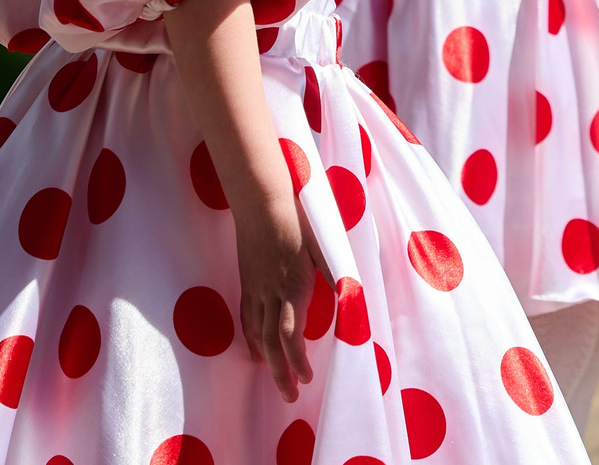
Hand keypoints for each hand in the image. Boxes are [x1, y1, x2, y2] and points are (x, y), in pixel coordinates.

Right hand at [234, 193, 325, 401]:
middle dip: (279, 373)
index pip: (291, 335)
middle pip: (270, 343)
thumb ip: (336, 274)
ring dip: (265, 360)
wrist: (262, 200)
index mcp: (293, 286)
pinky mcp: (248, 281)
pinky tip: (253, 350)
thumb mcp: (324, 245)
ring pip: (255, 333)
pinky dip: (250, 338)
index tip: (306, 379)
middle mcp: (270, 293)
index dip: (297, 361)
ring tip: (273, 380)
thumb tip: (353, 296)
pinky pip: (246, 317)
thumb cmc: (298, 219)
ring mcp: (256, 288)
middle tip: (289, 397)